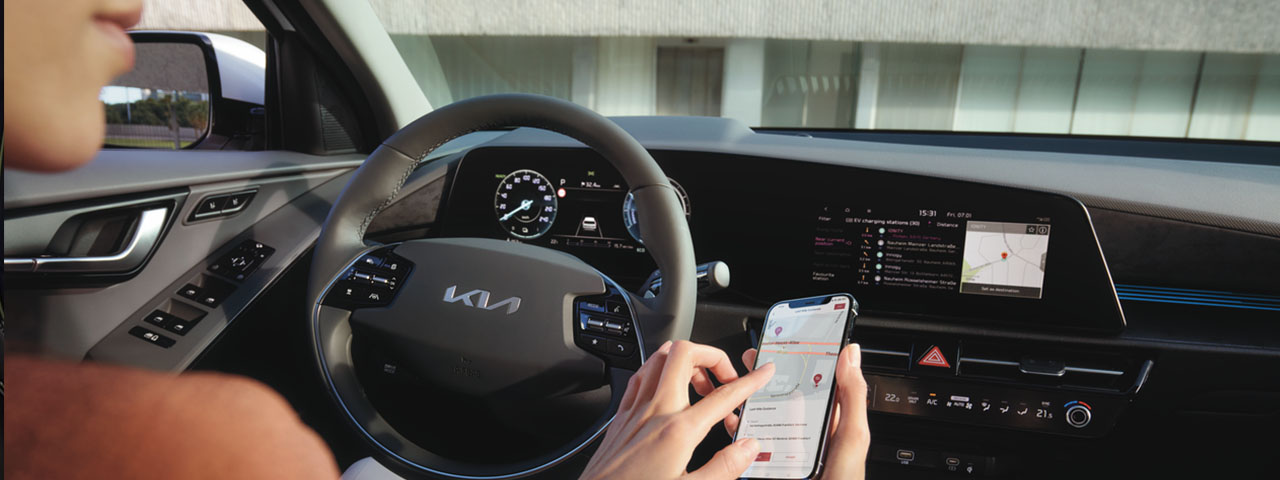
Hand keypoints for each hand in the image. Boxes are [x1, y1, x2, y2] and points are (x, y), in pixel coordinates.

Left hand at [580, 340, 775, 479]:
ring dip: (684, 360)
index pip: (723, 396)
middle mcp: (655, 412)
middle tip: (726, 377)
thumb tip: (748, 448)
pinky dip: (658, 370)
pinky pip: (639, 376)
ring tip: (700, 381)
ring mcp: (634, 411)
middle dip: (712, 356)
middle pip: (685, 355)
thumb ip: (724, 468)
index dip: (750, 381)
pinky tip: (665, 385)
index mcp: (678, 431)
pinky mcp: (620, 418)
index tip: (762, 374)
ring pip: (658, 358)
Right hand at [724, 343, 869, 479]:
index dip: (802, 359)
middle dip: (768, 376)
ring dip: (749, 400)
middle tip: (752, 358)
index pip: (816, 381)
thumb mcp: (852, 437)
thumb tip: (850, 355)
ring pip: (764, 416)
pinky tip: (731, 420)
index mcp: (830, 420)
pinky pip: (751, 442)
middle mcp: (807, 431)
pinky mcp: (770, 463)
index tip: (785, 341)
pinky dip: (739, 429)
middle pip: (784, 396)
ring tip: (736, 384)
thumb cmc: (844, 479)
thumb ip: (852, 397)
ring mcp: (787, 448)